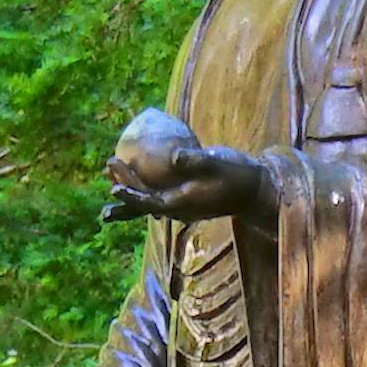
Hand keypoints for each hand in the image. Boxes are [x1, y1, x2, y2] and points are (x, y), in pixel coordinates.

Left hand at [103, 108, 271, 226]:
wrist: (257, 189)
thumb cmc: (237, 174)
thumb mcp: (218, 162)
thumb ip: (195, 160)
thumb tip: (173, 157)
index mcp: (183, 203)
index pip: (149, 202)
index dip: (130, 195)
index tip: (114, 185)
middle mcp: (179, 209)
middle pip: (144, 202)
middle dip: (125, 185)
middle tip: (110, 162)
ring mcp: (182, 207)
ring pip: (149, 202)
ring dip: (131, 191)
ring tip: (111, 179)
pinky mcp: (186, 201)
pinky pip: (159, 198)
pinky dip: (144, 191)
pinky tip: (140, 182)